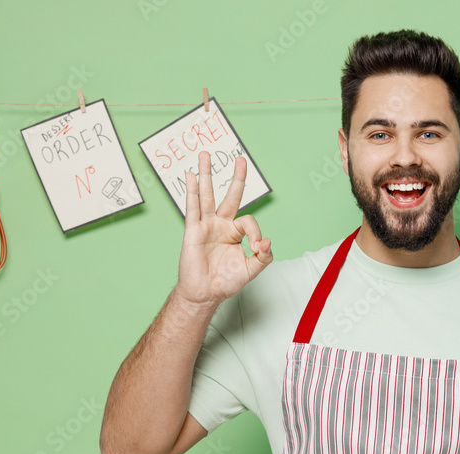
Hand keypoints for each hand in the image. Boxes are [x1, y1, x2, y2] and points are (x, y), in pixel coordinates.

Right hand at [173, 151, 272, 309]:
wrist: (206, 293)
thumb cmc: (226, 281)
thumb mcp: (251, 269)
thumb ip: (264, 257)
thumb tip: (268, 241)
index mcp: (236, 233)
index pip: (249, 221)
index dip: (256, 232)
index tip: (257, 248)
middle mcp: (222, 225)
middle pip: (230, 196)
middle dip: (236, 178)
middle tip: (241, 160)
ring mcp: (207, 225)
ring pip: (208, 195)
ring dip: (207, 175)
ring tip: (205, 155)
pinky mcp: (193, 230)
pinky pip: (193, 207)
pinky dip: (192, 191)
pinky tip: (191, 176)